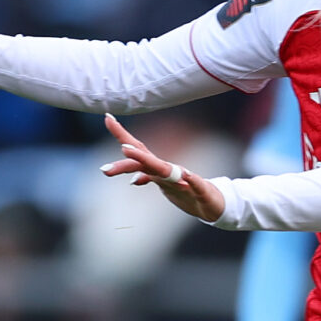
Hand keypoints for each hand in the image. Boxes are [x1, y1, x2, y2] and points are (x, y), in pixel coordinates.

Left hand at [99, 114, 226, 220]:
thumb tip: (133, 179)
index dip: (122, 134)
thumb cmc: (187, 192)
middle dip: (132, 154)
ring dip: (148, 161)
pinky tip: (187, 175)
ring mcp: (186, 181)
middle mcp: (170, 171)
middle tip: (119, 147)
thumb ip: (149, 178)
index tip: (107, 117)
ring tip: (129, 152)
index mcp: (159, 169)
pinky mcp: (202, 192)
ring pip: (165, 171)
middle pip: (147, 161)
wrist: (213, 204)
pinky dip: (192, 179)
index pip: (138, 150)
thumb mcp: (165, 185)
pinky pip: (197, 185)